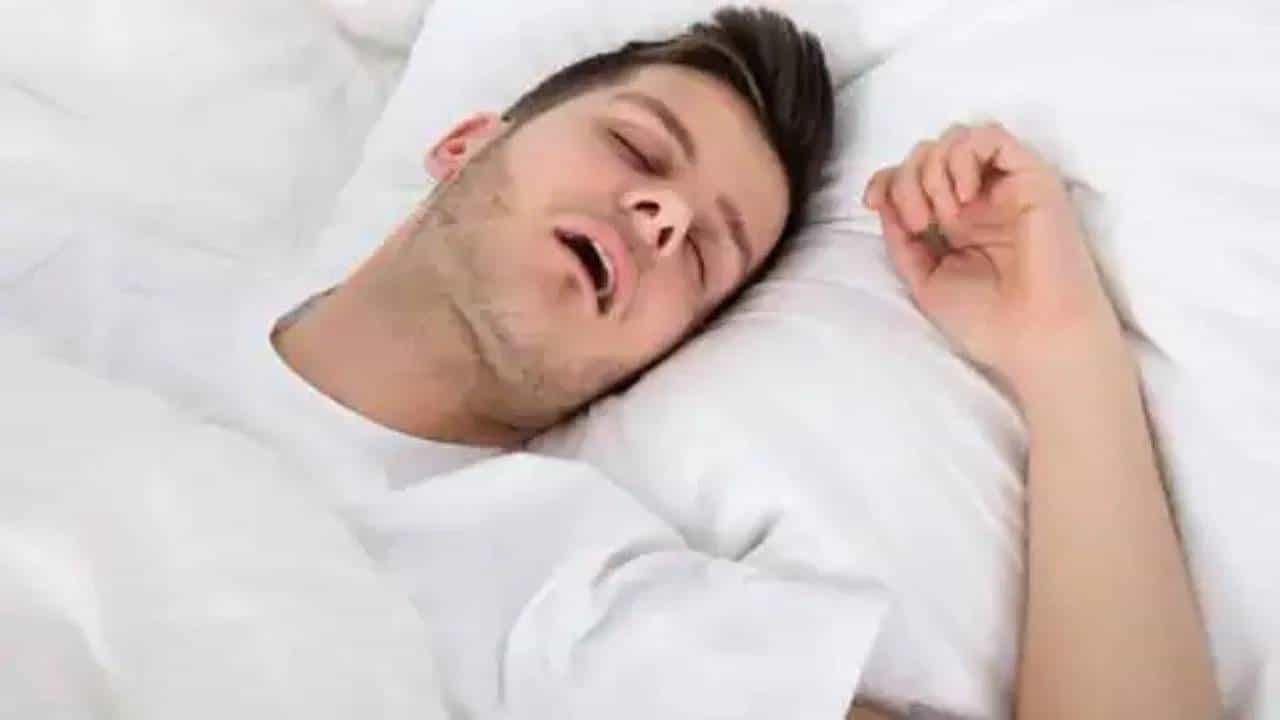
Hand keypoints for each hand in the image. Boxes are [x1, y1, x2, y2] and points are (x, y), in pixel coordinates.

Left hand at [863, 123, 1123, 395]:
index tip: (872, 202)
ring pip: (956, 137)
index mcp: (956, 223)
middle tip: (919, 223)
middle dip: (908, 178)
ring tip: (944, 215)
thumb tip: (881, 197)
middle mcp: (980, 200)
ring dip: (933, 169)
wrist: (1034, 338)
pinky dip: (964, 155)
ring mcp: (1005, 187)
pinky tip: (963, 196)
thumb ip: (901, 238)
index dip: (887, 178)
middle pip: (928, 152)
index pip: (914, 174)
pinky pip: (991, 135)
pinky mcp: (1032, 178)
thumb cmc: (987, 320)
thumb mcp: (925, 278)